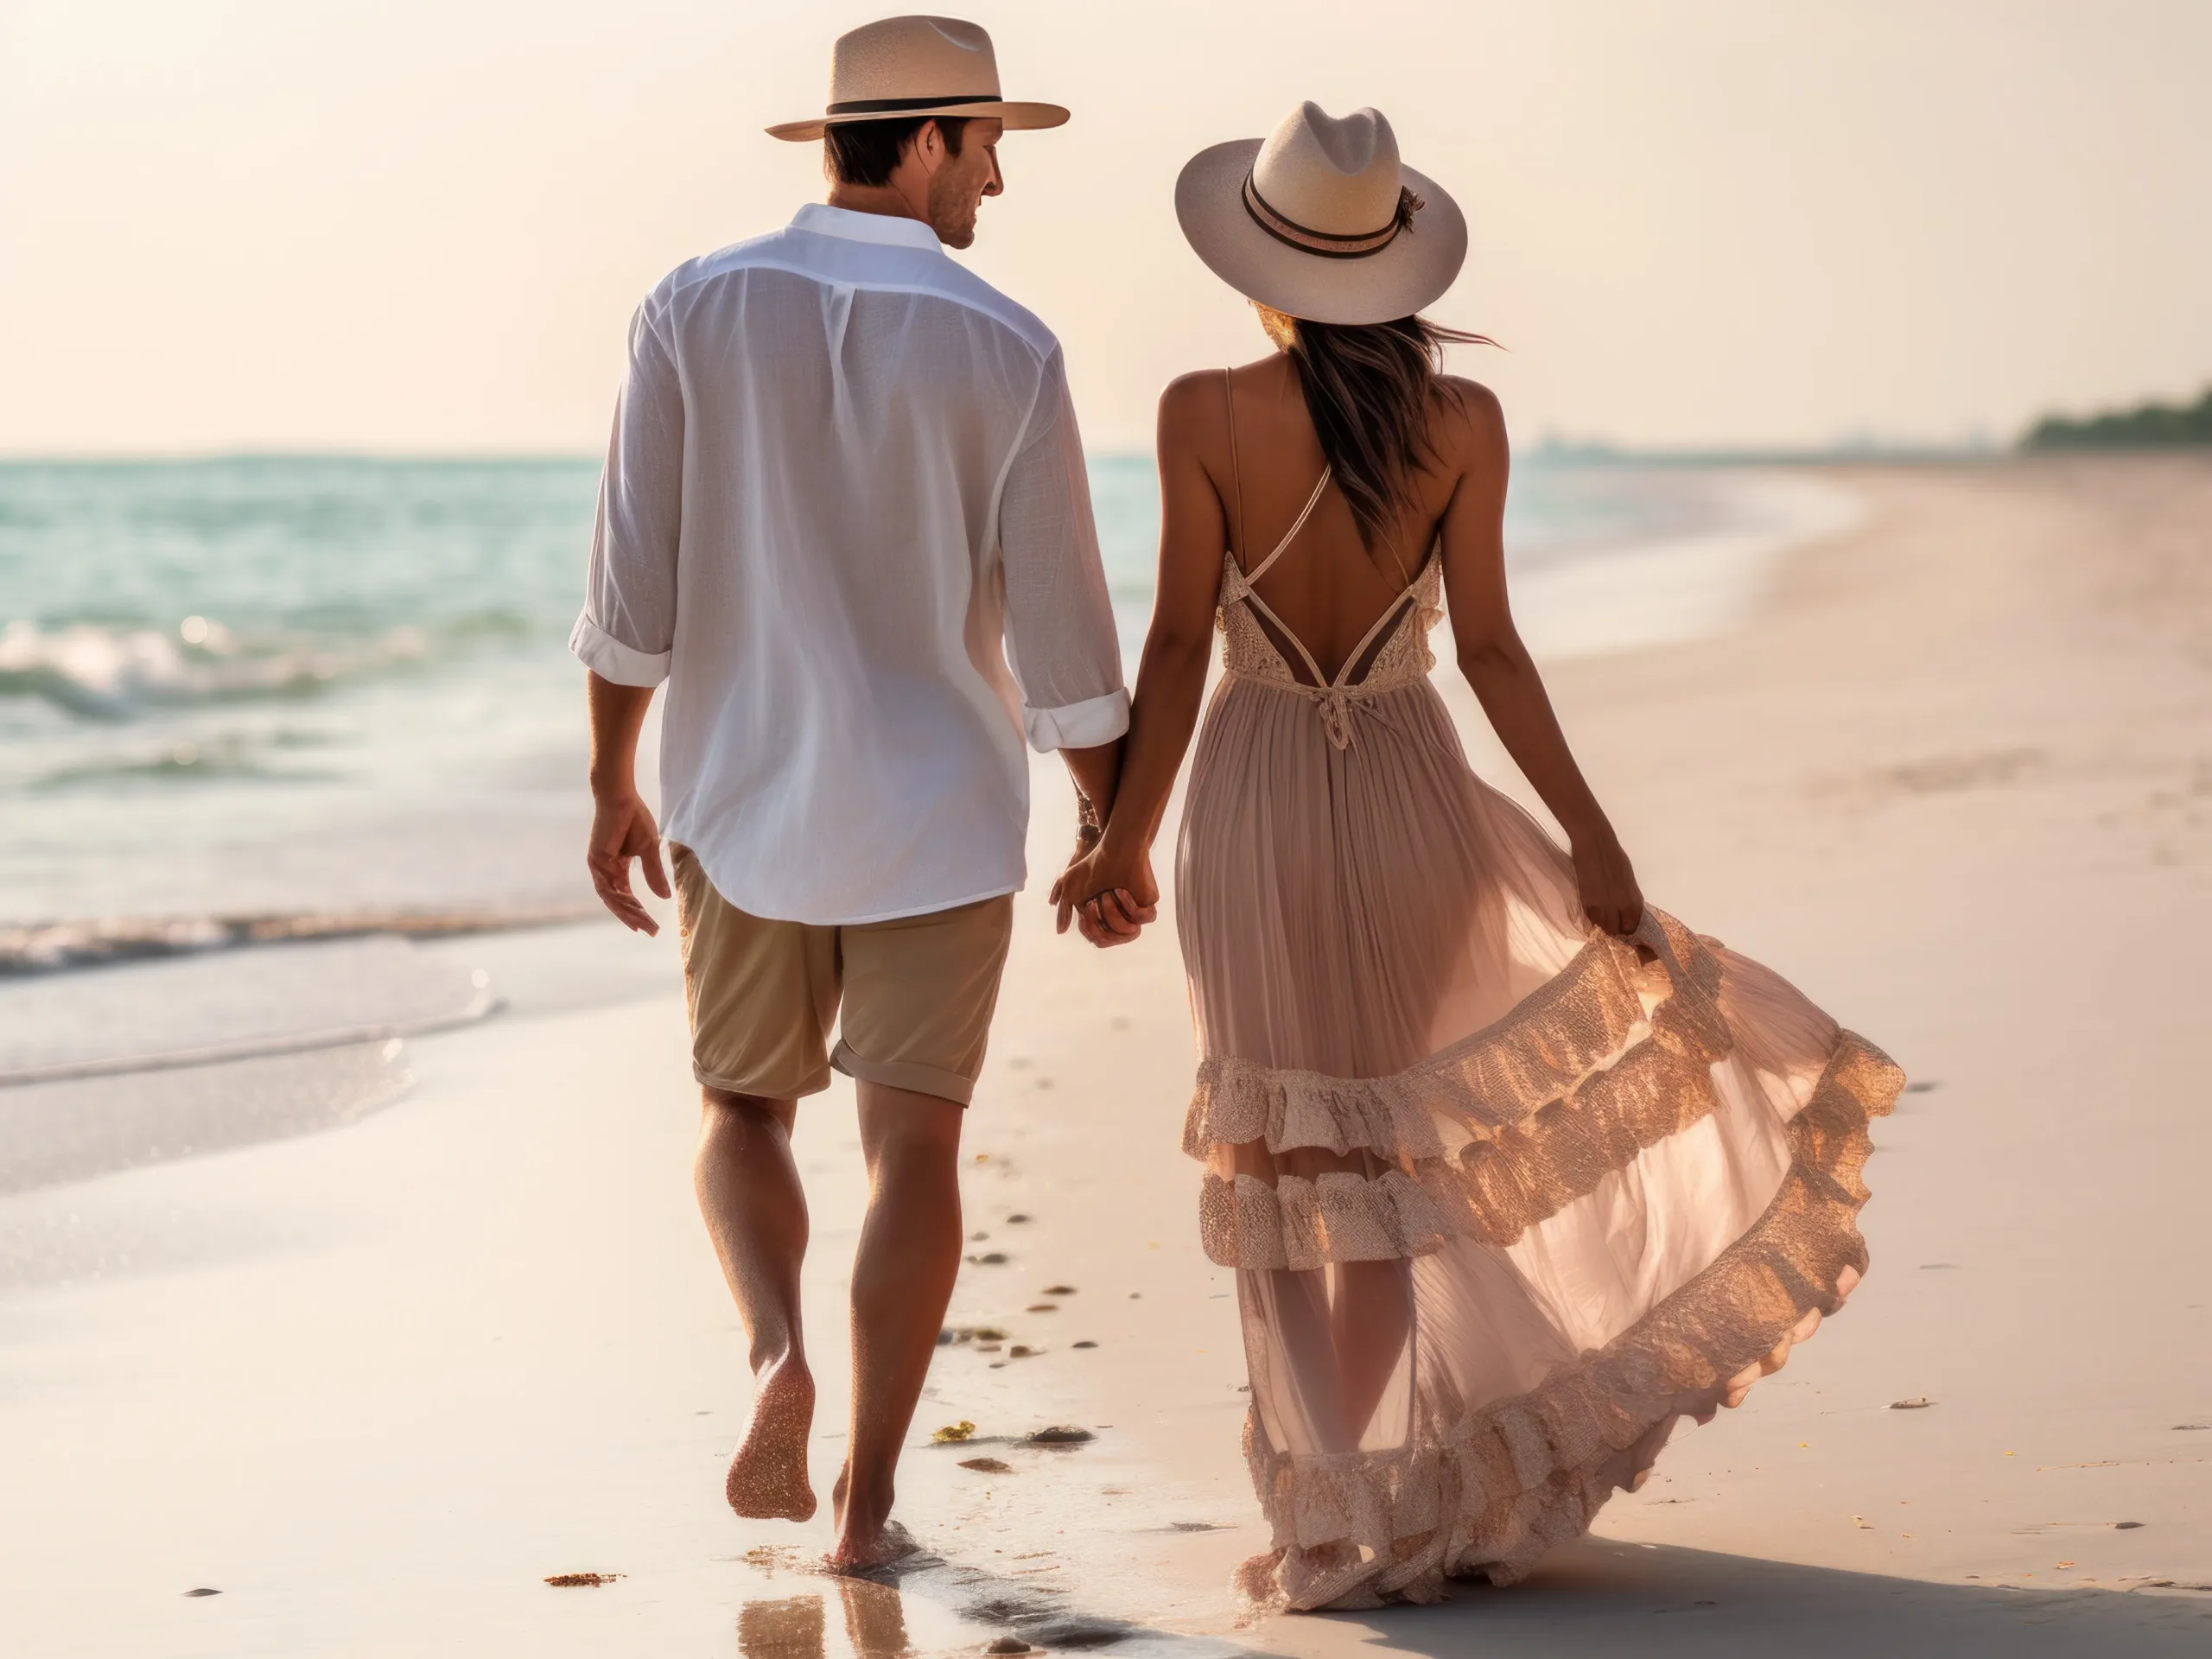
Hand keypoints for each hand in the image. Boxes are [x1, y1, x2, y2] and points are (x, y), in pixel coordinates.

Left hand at [588, 786, 670, 934]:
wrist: (621, 798)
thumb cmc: (634, 818)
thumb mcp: (649, 849)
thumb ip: (654, 873)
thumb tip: (665, 897)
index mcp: (616, 867)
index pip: (625, 895)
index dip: (637, 911)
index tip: (650, 926)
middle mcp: (605, 870)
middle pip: (618, 901)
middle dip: (634, 917)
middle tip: (650, 931)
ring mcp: (599, 866)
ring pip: (612, 897)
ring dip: (628, 912)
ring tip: (644, 923)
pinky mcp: (596, 860)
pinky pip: (607, 886)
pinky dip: (620, 898)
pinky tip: (634, 907)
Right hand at [1049, 837, 1158, 947]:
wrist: (1116, 849)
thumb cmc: (1093, 866)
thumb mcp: (1069, 888)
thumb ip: (1063, 911)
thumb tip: (1060, 932)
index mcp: (1103, 919)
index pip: (1097, 939)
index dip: (1089, 928)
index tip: (1086, 906)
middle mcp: (1119, 919)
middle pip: (1110, 939)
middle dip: (1098, 921)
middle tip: (1094, 901)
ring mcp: (1135, 913)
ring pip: (1128, 932)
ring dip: (1113, 912)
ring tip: (1109, 892)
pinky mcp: (1148, 904)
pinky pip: (1141, 918)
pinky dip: (1129, 905)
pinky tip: (1122, 890)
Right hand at [1571, 829, 1643, 936]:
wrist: (1595, 845)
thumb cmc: (1615, 857)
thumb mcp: (1629, 880)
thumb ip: (1628, 898)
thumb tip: (1624, 910)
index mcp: (1634, 901)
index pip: (1632, 926)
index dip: (1627, 927)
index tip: (1622, 923)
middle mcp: (1621, 907)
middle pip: (1618, 931)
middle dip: (1615, 928)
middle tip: (1610, 919)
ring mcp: (1603, 907)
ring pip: (1603, 927)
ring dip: (1603, 923)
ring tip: (1600, 913)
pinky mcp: (1587, 903)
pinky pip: (1591, 918)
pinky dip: (1592, 916)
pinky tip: (1592, 906)